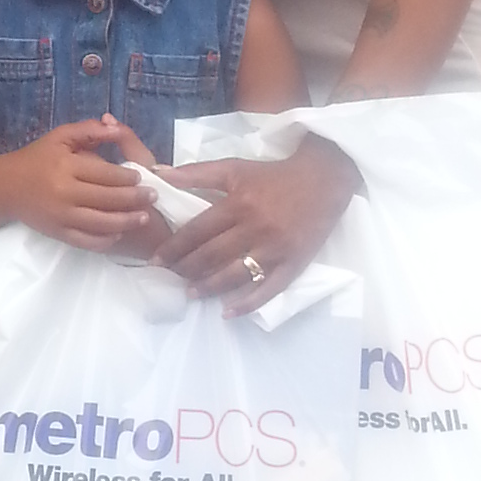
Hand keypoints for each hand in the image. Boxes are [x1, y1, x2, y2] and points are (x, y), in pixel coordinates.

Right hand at [0, 118, 163, 253]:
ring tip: (143, 218)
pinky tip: (118, 233)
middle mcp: (65, 192)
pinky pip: (87, 241)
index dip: (128, 177)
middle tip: (153, 197)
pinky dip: (105, 240)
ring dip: (126, 222)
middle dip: (135, 199)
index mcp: (67, 166)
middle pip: (108, 199)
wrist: (6, 187)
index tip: (142, 177)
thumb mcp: (60, 136)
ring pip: (101, 223)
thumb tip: (115, 126)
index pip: (106, 174)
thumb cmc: (37, 158)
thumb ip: (89, 130)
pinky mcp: (58, 233)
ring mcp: (62, 216)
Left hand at [155, 136, 363, 314]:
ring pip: (235, 275)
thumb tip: (158, 173)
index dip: (173, 247)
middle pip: (212, 255)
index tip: (155, 260)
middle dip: (186, 269)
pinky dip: (247, 303)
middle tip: (170, 277)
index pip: (198, 231)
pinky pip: (268, 289)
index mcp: (239, 204)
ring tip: (191, 293)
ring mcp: (276, 249)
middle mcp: (255, 228)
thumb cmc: (275, 175)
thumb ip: (196, 173)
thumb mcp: (234, 168)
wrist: (325, 179)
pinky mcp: (294, 263)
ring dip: (209, 287)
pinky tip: (228, 312)